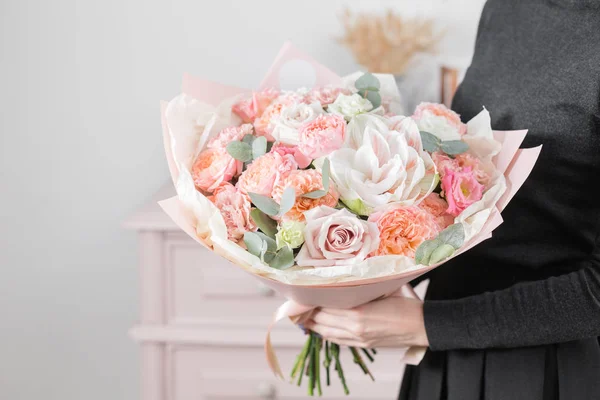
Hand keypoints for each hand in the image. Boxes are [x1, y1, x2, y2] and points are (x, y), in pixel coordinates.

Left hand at [303, 296, 428, 348]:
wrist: (421, 325)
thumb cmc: (405, 304)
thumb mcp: (382, 290)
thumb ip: (361, 287)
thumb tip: (344, 278)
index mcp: (359, 313)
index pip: (325, 307)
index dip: (311, 301)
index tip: (304, 293)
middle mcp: (355, 328)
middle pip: (322, 320)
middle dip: (309, 312)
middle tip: (299, 303)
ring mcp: (358, 338)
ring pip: (327, 333)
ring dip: (314, 325)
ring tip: (304, 316)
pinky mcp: (363, 344)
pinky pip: (337, 341)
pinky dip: (326, 334)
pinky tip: (320, 328)